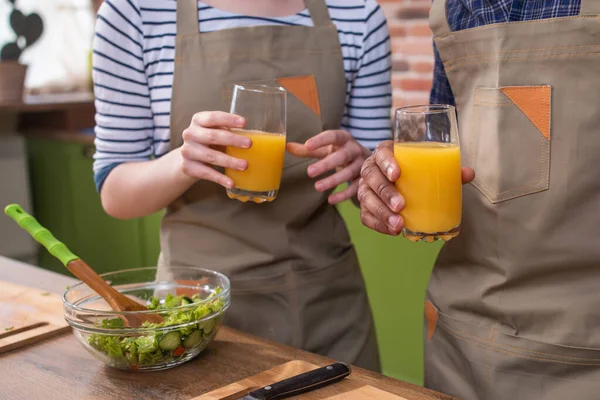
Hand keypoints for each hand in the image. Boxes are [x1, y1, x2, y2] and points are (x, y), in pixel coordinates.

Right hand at [179, 111, 250, 187]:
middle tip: (249, 144)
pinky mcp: (187, 167)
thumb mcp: (215, 132)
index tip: (244, 122)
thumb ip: (229, 131)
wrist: (188, 159)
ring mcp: (187, 151)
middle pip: (212, 136)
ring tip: (244, 165)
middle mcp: (190, 134)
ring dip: (229, 161)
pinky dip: (220, 178)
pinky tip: (231, 182)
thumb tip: (258, 137)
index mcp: (198, 120)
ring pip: (210, 156)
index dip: (228, 119)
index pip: (213, 117)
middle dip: (232, 140)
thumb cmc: (209, 142)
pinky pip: (206, 173)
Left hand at [287, 130, 370, 204]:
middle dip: (326, 164)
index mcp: (344, 138)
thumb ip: (308, 149)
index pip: (333, 136)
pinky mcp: (365, 179)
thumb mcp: (326, 149)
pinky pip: (355, 187)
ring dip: (333, 180)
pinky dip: (344, 194)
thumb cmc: (340, 152)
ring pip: (349, 173)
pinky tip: (331, 200)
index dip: (321, 140)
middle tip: (309, 172)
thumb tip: (286, 146)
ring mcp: (362, 165)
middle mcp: (355, 149)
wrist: (369, 161)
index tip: (308, 146)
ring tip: (317, 187)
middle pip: (342, 156)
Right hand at [358, 140, 474, 234]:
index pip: (381, 153)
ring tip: (398, 224)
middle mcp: (372, 168)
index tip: (397, 175)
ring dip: (381, 212)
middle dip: (385, 192)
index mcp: (386, 153)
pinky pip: (366, 216)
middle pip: (371, 177)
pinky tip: (392, 230)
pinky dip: (378, 224)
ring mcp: (366, 187)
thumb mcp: (428, 166)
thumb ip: (447, 169)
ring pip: (366, 198)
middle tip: (400, 205)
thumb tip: (468, 174)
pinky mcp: (366, 206)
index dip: (386, 163)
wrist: (396, 181)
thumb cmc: (414, 170)